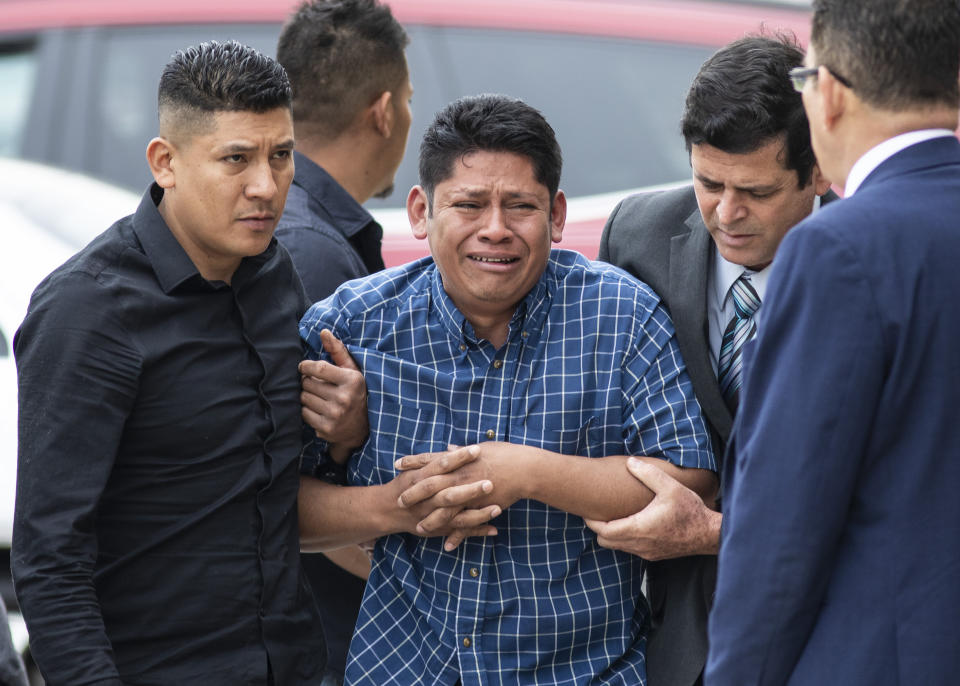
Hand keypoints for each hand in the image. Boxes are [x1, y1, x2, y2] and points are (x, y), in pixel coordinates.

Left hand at [300, 329, 368, 459]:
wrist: (363, 427)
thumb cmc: (355, 392)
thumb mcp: (352, 370)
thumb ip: (337, 350)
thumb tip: (323, 331)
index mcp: (352, 380)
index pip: (318, 368)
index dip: (306, 366)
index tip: (304, 367)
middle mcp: (344, 398)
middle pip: (307, 383)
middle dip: (308, 381)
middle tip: (316, 385)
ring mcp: (335, 415)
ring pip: (303, 398)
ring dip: (307, 395)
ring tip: (319, 397)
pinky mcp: (326, 428)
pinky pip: (304, 413)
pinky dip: (307, 410)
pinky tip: (318, 409)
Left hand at [396, 442, 528, 548]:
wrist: (524, 468)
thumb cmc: (504, 454)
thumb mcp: (480, 448)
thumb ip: (462, 451)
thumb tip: (450, 446)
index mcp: (458, 460)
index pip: (429, 461)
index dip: (412, 463)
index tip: (397, 465)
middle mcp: (460, 476)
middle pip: (430, 486)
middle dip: (413, 494)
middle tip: (399, 501)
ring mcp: (469, 493)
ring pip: (444, 510)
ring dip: (430, 520)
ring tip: (418, 528)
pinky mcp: (480, 507)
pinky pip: (465, 524)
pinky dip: (456, 536)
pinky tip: (447, 546)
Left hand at [584, 457, 720, 559]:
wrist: (709, 534)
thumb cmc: (691, 511)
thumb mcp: (670, 487)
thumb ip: (648, 473)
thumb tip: (630, 462)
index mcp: (639, 528)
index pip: (603, 531)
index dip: (592, 521)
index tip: (586, 510)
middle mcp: (639, 544)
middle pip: (605, 542)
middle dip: (598, 528)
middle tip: (597, 512)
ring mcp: (646, 553)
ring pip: (617, 547)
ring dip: (611, 534)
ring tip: (612, 516)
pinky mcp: (654, 556)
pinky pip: (630, 549)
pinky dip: (624, 539)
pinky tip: (631, 524)